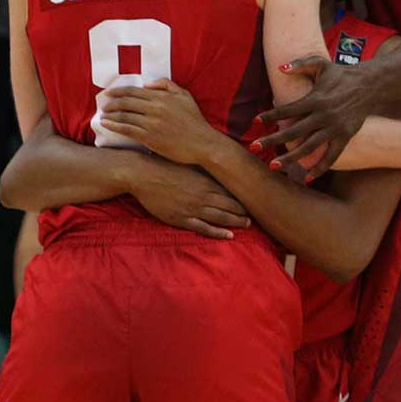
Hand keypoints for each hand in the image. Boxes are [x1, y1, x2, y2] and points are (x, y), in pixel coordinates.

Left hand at [99, 79, 218, 164]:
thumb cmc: (195, 121)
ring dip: (110, 114)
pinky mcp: (149, 137)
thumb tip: (148, 84)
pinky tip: (106, 124)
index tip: (109, 93)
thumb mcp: (185, 96)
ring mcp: (151, 123)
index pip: (134, 91)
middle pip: (126, 102)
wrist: (203, 144)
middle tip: (104, 104)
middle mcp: (154, 108)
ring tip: (103, 115)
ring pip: (124, 115)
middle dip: (111, 102)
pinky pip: (127, 129)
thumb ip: (167, 85)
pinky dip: (114, 126)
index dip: (119, 91)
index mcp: (161, 97)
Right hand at [129, 156, 249, 238]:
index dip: (244, 199)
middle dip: (244, 212)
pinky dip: (218, 232)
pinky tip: (229, 235)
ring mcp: (193, 208)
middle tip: (257, 216)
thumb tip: (216, 169)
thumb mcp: (188, 166)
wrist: (143, 174)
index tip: (254, 201)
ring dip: (236, 222)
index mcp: (206, 182)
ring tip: (248, 225)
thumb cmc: (165, 168)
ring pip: (221, 217)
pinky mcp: (182, 218)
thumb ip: (203, 172)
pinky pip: (204, 228)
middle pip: (230, 206)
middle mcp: (203, 195)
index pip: (231, 192)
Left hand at [255, 60, 377, 172]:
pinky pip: (331, 156)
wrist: (370, 85)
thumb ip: (301, 64)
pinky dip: (320, 168)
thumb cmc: (342, 74)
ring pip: (309, 147)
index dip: (270, 115)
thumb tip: (280, 68)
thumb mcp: (321, 64)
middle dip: (272, 140)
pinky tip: (307, 178)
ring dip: (290, 158)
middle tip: (254, 148)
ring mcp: (334, 128)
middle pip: (293, 131)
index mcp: (315, 98)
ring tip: (273, 166)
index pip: (287, 109)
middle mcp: (323, 115)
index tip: (254, 121)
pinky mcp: (345, 137)